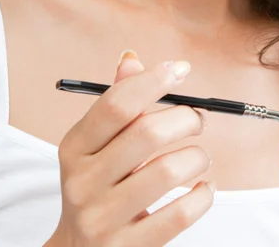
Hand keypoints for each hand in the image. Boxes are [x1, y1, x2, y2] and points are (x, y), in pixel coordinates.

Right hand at [45, 52, 213, 245]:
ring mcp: (103, 218)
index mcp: (75, 148)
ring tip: (200, 157)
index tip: (181, 69)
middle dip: (186, 117)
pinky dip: (204, 194)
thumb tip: (132, 59)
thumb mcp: (95, 146)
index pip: (117, 103)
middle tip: (198, 119)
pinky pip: (182, 213)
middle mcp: (83, 182)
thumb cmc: (97, 186)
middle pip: (148, 133)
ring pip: (169, 171)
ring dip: (198, 156)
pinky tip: (202, 187)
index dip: (154, 80)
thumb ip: (117, 104)